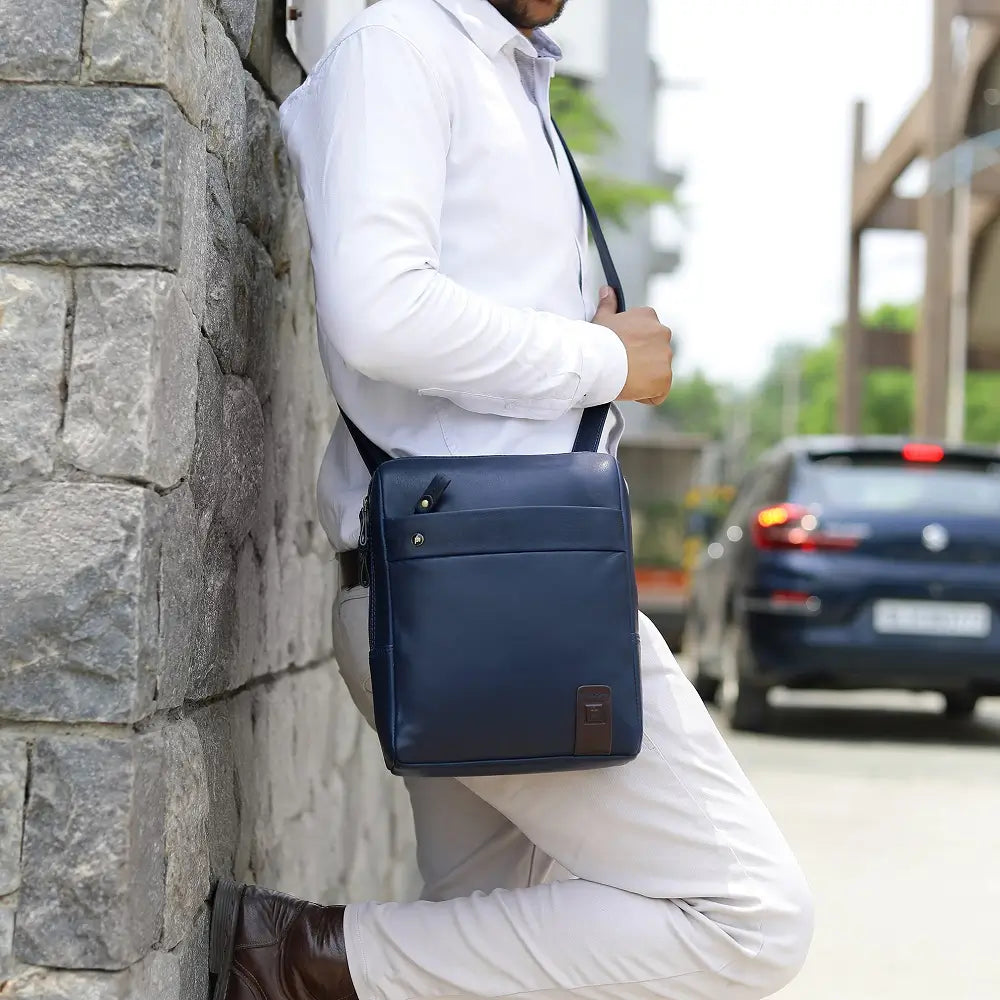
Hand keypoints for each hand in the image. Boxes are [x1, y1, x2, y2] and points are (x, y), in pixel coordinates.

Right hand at [592, 287, 672, 404]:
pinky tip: (630, 389)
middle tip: (620, 368)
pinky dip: (646, 395)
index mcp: (649, 317)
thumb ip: (608, 304)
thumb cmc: (597, 340)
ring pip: (658, 374)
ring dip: (644, 379)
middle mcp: (663, 333)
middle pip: (655, 355)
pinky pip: (659, 393)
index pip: (648, 336)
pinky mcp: (665, 378)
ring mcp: (666, 356)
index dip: (633, 349)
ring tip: (624, 379)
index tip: (619, 354)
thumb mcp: (601, 319)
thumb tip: (607, 290)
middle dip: (641, 363)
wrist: (598, 360)